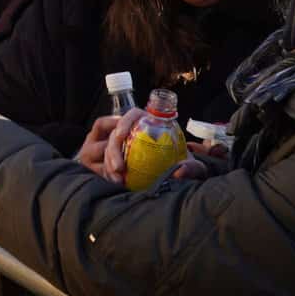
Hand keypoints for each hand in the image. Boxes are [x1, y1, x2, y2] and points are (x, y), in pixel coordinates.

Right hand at [81, 109, 207, 184]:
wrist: (169, 177)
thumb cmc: (178, 166)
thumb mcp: (191, 165)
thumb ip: (193, 167)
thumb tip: (180, 172)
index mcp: (146, 124)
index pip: (131, 115)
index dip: (124, 122)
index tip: (121, 135)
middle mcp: (129, 132)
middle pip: (113, 134)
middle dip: (113, 150)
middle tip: (120, 169)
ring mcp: (115, 145)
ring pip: (103, 148)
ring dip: (108, 162)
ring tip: (117, 178)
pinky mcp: (107, 159)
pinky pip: (100, 162)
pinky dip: (105, 171)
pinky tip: (114, 181)